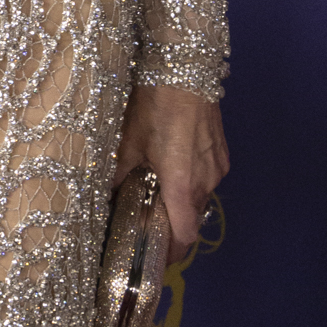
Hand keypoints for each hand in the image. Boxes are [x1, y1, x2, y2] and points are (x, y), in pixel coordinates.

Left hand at [113, 82, 228, 252]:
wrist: (184, 69)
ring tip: (157, 192)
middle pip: (192, 219)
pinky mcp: (223, 152)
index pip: (184, 236)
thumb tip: (104, 200)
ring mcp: (218, 167)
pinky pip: (208, 178)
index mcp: (182, 186)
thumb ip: (119, 176)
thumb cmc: (153, 106)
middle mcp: (206, 182)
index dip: (171, 251)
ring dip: (182, 202)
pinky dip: (192, 182)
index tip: (153, 257)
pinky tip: (173, 167)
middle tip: (147, 223)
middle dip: (172, 226)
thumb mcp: (127, 141)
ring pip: (200, 198)